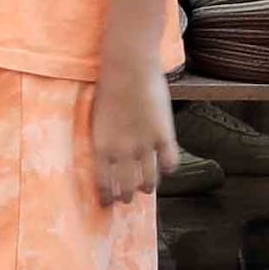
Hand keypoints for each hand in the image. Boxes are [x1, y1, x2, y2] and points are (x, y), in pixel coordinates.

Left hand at [90, 67, 170, 206]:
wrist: (128, 66)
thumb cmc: (109, 86)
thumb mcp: (98, 117)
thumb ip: (105, 139)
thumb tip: (108, 157)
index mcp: (101, 147)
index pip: (103, 183)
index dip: (107, 197)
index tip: (108, 203)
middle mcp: (123, 151)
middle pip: (126, 187)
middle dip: (127, 196)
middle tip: (128, 197)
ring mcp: (145, 145)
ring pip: (149, 180)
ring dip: (147, 186)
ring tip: (147, 187)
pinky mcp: (164, 135)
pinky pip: (170, 163)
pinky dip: (169, 167)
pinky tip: (167, 164)